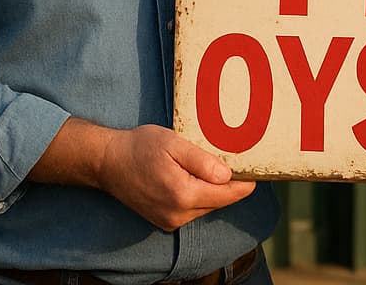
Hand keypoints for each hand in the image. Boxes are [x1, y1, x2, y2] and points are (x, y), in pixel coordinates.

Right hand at [95, 124, 255, 231]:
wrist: (107, 162)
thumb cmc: (140, 147)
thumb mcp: (174, 144)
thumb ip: (202, 161)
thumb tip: (228, 175)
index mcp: (182, 195)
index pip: (226, 195)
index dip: (244, 184)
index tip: (258, 174)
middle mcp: (177, 214)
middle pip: (218, 201)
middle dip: (229, 185)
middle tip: (239, 163)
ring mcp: (169, 220)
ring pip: (206, 206)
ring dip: (212, 190)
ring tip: (214, 167)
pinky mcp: (163, 220)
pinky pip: (192, 209)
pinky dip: (198, 195)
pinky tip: (194, 177)